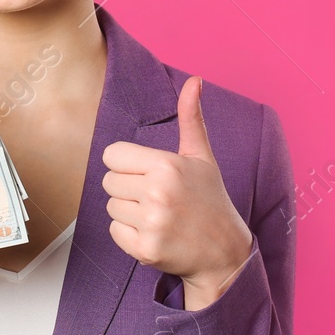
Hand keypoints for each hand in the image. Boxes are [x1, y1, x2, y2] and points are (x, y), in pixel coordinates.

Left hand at [101, 75, 253, 309]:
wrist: (225, 253)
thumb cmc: (210, 201)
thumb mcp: (202, 158)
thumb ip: (191, 118)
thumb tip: (194, 81)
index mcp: (166, 166)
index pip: (112, 155)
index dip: (127, 163)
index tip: (147, 173)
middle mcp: (157, 194)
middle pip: (109, 181)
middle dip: (128, 188)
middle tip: (157, 197)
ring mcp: (151, 224)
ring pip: (111, 207)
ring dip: (129, 212)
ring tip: (158, 215)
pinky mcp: (145, 250)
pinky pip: (115, 232)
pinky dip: (129, 235)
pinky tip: (154, 233)